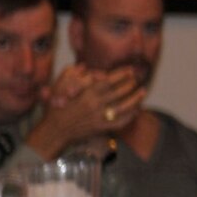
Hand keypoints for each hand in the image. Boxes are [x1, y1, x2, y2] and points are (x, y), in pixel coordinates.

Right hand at [27, 66, 145, 158]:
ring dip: (135, 98)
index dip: (122, 74)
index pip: (109, 80)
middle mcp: (94, 104)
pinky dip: (131, 116)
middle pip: (119, 92)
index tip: (130, 70)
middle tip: (137, 79)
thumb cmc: (55, 108)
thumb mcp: (58, 87)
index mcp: (85, 93)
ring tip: (143, 91)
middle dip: (130, 84)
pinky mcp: (101, 128)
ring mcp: (99, 117)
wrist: (54, 131)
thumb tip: (82, 66)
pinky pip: (120, 122)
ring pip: (123, 106)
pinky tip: (137, 109)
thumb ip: (70, 74)